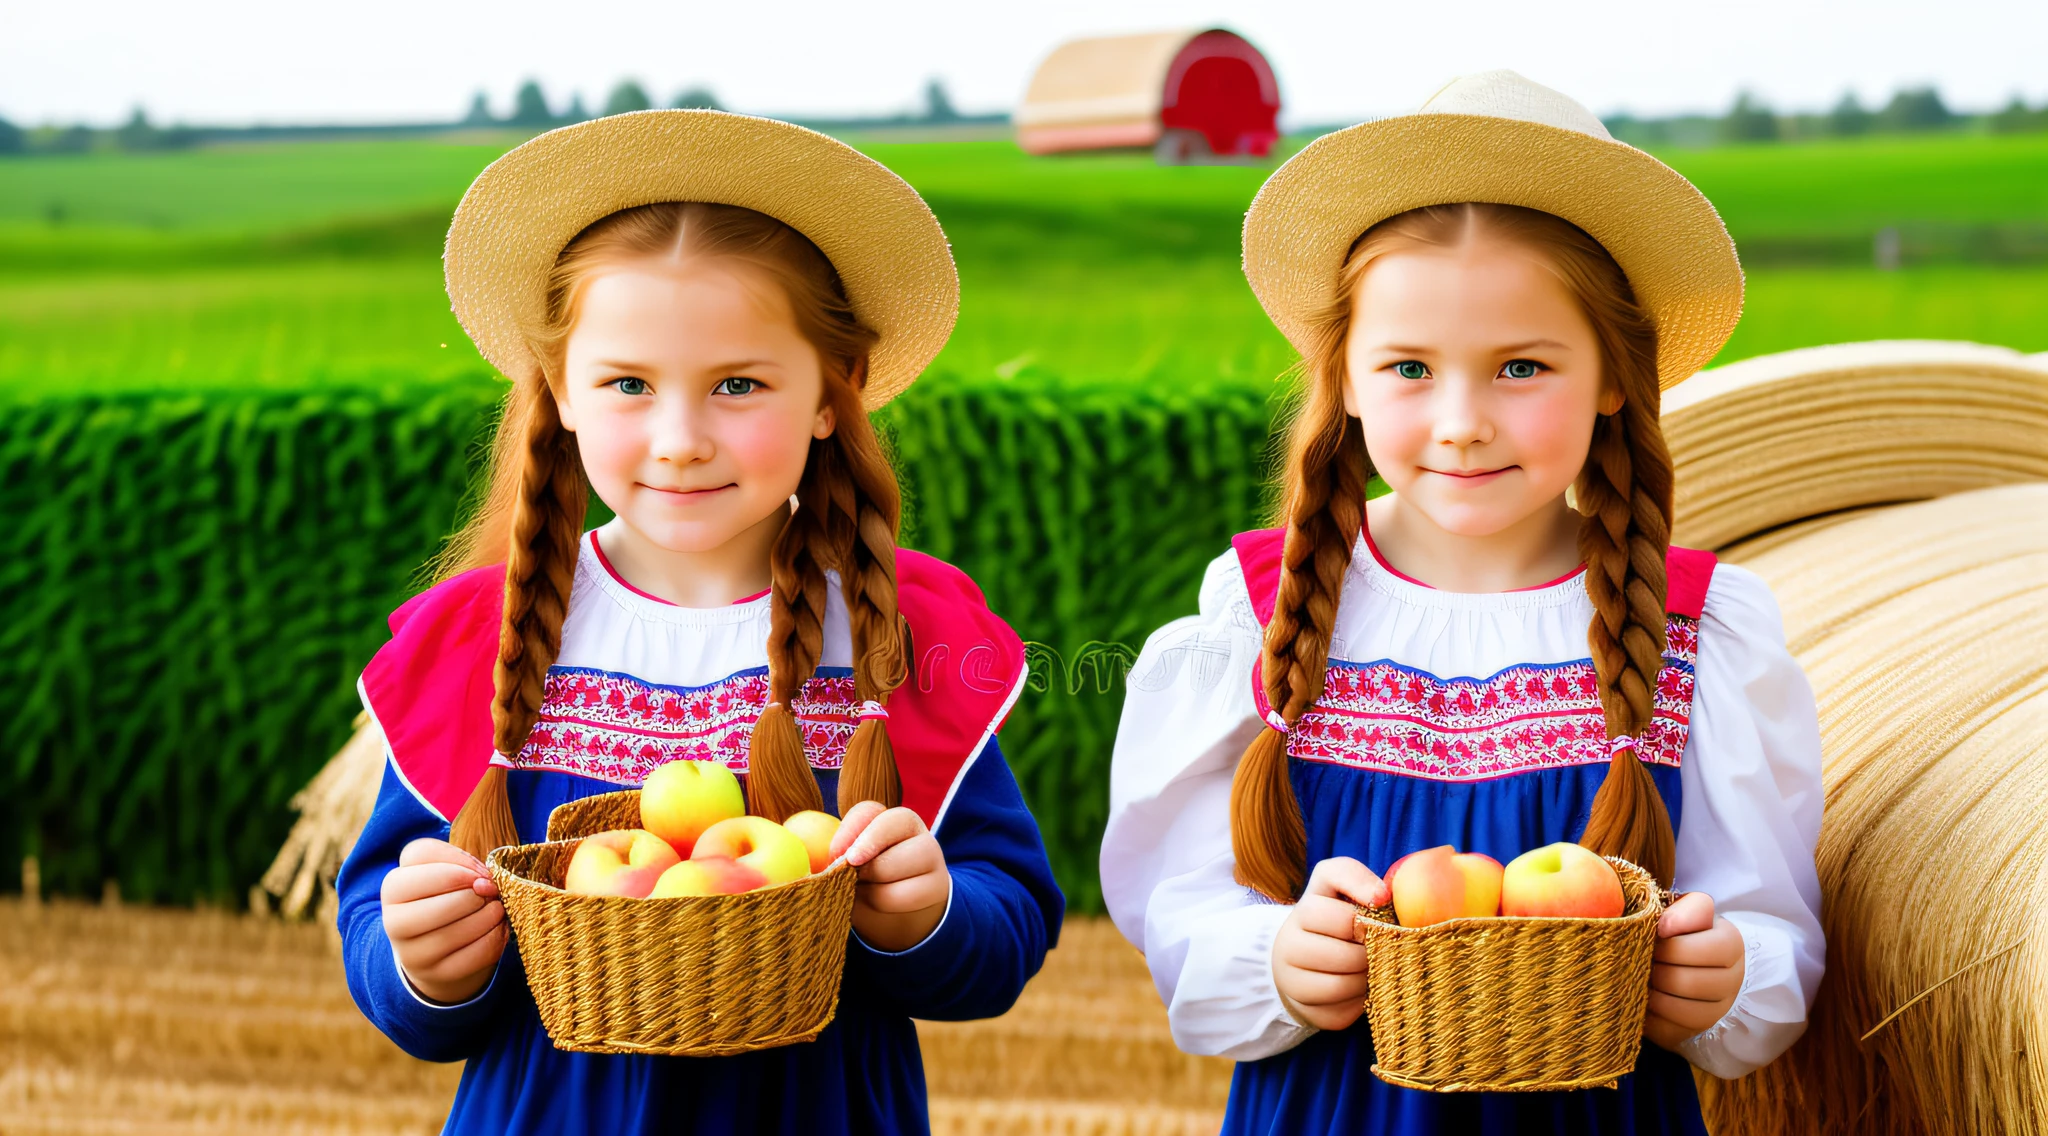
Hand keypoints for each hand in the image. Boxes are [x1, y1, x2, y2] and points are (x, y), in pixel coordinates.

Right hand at [381, 838, 507, 1004]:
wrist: (438, 948)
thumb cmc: (444, 897)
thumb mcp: (443, 869)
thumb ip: (458, 861)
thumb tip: (484, 880)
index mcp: (393, 887)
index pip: (422, 862)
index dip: (461, 864)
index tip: (480, 872)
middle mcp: (394, 922)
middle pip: (445, 902)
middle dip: (478, 895)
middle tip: (491, 893)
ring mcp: (413, 954)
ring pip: (461, 931)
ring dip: (490, 915)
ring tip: (496, 909)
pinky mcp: (437, 974)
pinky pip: (477, 953)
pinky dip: (495, 938)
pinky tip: (496, 929)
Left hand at [832, 801, 950, 952]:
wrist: (897, 913)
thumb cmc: (865, 881)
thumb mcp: (849, 863)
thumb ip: (832, 853)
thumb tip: (798, 846)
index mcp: (889, 817)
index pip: (870, 810)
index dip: (850, 829)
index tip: (836, 854)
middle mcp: (916, 829)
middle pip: (888, 827)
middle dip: (862, 857)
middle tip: (849, 876)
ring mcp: (931, 855)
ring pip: (893, 864)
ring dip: (868, 883)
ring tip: (861, 891)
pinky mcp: (937, 885)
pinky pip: (901, 894)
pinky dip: (880, 902)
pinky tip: (875, 902)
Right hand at [1271, 857, 1389, 1031]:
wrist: (1305, 959)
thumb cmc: (1336, 921)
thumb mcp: (1339, 888)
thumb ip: (1356, 879)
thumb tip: (1383, 896)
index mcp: (1303, 909)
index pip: (1328, 907)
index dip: (1360, 909)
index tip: (1381, 906)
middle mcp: (1289, 943)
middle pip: (1343, 954)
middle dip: (1371, 952)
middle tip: (1380, 947)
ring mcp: (1291, 979)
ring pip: (1341, 985)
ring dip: (1367, 978)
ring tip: (1371, 968)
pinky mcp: (1305, 1009)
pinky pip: (1341, 1011)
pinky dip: (1359, 1002)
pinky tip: (1358, 988)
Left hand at [1644, 891, 1745, 1050]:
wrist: (1688, 960)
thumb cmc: (1682, 931)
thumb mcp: (1688, 911)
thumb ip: (1685, 911)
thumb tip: (1663, 927)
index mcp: (1731, 945)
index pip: (1704, 950)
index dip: (1671, 946)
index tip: (1654, 939)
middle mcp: (1732, 981)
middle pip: (1688, 983)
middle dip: (1657, 971)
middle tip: (1640, 961)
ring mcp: (1716, 1011)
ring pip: (1682, 1011)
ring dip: (1653, 995)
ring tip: (1639, 979)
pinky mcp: (1693, 1031)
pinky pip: (1670, 1030)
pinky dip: (1650, 1016)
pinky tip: (1641, 999)